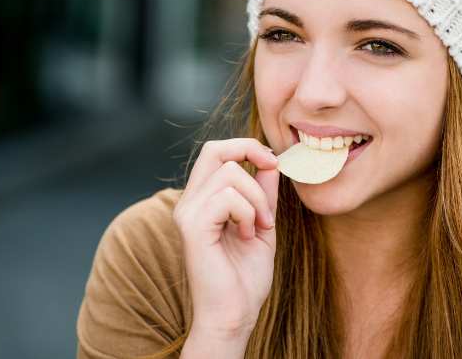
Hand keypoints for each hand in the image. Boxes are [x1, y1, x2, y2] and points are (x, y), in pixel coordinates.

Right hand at [173, 138, 279, 336]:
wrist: (235, 313)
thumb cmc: (246, 275)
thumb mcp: (262, 221)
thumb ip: (263, 191)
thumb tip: (270, 161)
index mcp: (202, 199)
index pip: (216, 152)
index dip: (247, 147)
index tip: (273, 163)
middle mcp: (189, 202)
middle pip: (215, 149)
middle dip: (250, 151)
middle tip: (273, 169)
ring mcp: (188, 213)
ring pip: (230, 173)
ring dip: (257, 198)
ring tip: (259, 226)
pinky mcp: (193, 227)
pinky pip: (227, 197)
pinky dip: (248, 212)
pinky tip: (248, 235)